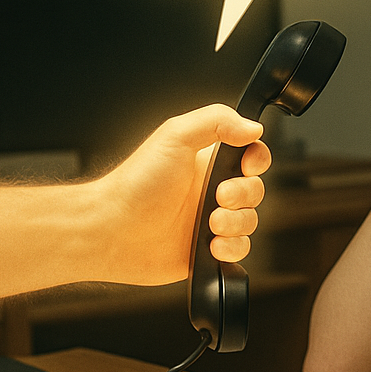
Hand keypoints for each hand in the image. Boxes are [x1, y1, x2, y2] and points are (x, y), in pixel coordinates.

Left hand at [91, 104, 269, 285]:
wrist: (113, 231)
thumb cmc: (135, 184)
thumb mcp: (175, 135)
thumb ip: (217, 121)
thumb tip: (254, 127)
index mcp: (208, 162)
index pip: (252, 155)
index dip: (257, 160)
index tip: (245, 166)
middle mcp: (212, 191)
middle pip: (256, 190)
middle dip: (243, 195)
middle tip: (217, 197)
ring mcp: (212, 221)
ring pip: (251, 221)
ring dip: (236, 223)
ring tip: (209, 224)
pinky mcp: (209, 250)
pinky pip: (240, 249)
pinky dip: (232, 248)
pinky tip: (211, 245)